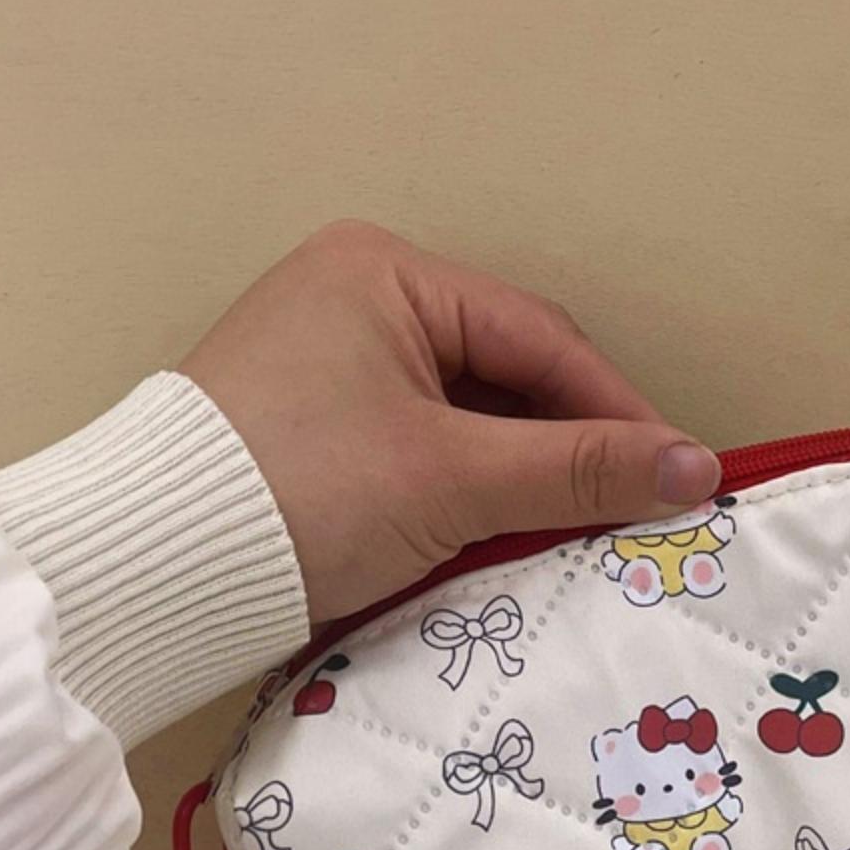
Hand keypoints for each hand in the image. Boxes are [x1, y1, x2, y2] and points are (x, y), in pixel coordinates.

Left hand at [180, 220, 720, 623]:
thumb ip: (579, 470)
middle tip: (635, 513)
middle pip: (509, 377)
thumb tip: (698, 468)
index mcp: (385, 275)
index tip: (680, 476)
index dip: (619, 410)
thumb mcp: (451, 477)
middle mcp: (359, 303)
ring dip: (527, 479)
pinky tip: (509, 540)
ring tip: (582, 535)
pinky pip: (428, 453)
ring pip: (471, 422)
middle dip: (573, 448)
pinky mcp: (318, 433)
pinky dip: (474, 496)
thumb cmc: (299, 494)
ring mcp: (334, 369)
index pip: (540, 338)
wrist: (151, 574)